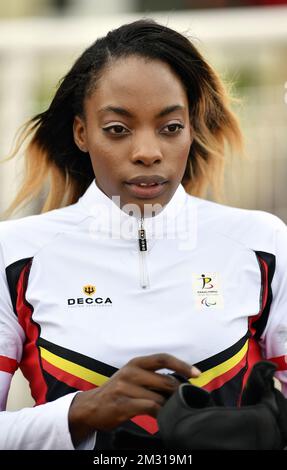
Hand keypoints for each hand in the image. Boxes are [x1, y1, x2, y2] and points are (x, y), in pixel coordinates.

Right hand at [68, 353, 200, 445]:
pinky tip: (160, 418)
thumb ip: (152, 377)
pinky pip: (149, 408)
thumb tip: (180, 384)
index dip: (182, 365)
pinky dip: (159, 414)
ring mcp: (124, 388)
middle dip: (178, 393)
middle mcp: (130, 372)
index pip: (163, 358)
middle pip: (165, 380)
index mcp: (135, 363)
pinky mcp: (122, 405)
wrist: (91, 407)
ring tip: (170, 411)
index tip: (197, 374)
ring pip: (159, 397)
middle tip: (184, 401)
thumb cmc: (118, 392)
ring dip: (168, 406)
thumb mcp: (132, 377)